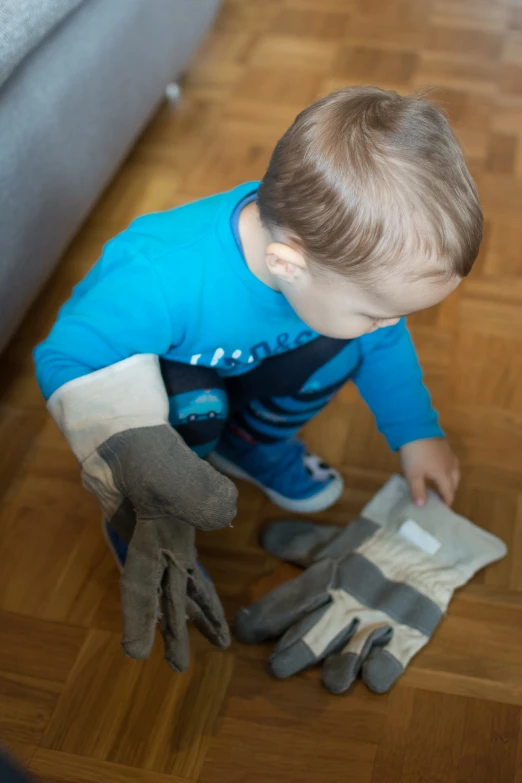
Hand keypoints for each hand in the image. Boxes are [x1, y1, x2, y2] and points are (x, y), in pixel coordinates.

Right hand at [49, 354, 237, 670]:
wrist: (129, 413)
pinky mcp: (175, 509)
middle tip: (180, 668)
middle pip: (164, 590)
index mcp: (142, 533)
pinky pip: (190, 550)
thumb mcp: (166, 467)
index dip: (140, 620)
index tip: (137, 656)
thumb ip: (200, 495)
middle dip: (175, 627)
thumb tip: (227, 516)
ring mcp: (163, 523)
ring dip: (193, 605)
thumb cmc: (140, 443)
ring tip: (214, 635)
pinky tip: (199, 583)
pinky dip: (196, 575)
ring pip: (179, 574)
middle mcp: (151, 535)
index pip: (140, 585)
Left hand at [399, 437, 459, 506]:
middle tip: (442, 497)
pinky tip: (440, 466)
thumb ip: (417, 490)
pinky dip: (448, 468)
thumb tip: (422, 506)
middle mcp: (450, 465)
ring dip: (451, 479)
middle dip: (450, 490)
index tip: (444, 508)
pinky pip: (451, 460)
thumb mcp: (413, 474)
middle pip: (454, 482)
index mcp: (443, 474)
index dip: (447, 501)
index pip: (448, 492)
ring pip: (454, 470)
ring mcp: (449, 454)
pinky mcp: (445, 445)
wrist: (416, 428)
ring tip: (442, 483)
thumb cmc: (414, 454)